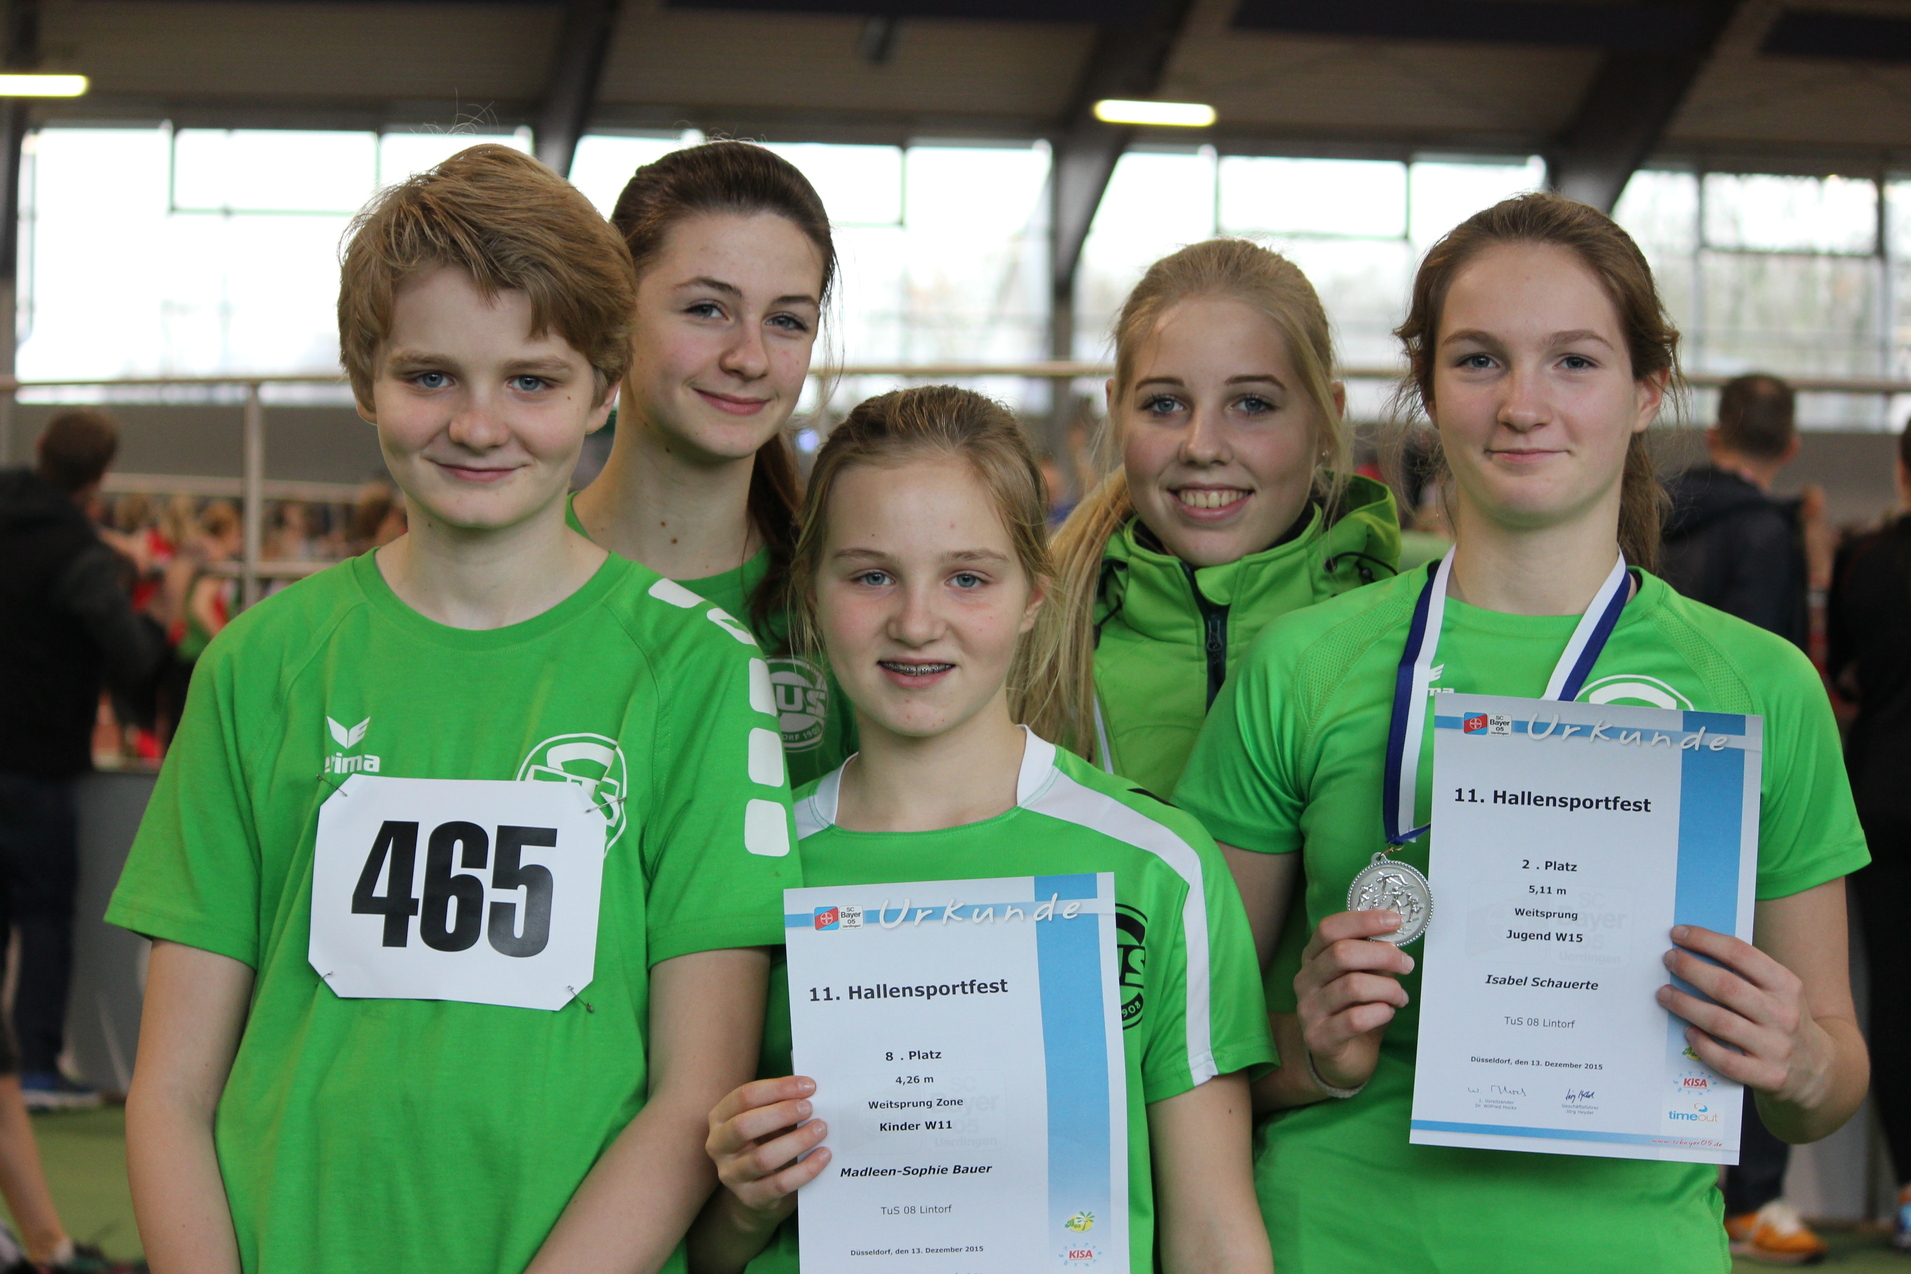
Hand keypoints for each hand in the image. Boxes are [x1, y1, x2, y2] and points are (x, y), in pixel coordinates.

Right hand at [705, 1076, 831, 1226]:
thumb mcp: (767, 1121)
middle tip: (810, 1108)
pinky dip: (805, 1169)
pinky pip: (779, 1184)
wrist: (759, 1192)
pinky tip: (823, 1156)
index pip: (744, 1097)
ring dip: (796, 1141)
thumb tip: (811, 1091)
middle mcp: (718, 1146)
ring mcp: (731, 1175)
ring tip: (820, 1129)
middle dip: (781, 1113)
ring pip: (762, 1158)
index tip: (809, 1086)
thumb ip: (781, 1104)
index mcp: (720, 1118)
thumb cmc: (766, 1142)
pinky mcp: (750, 1198)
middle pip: (744, 1126)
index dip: (778, 1088)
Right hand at [1294, 910, 1414, 1092]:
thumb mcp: (1360, 978)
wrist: (1338, 1058)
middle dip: (1383, 955)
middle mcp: (1305, 980)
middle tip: (1406, 964)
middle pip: (1342, 954)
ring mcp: (1308, 1009)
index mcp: (1312, 958)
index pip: (1329, 929)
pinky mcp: (1319, 1037)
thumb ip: (1370, 958)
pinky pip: (1354, 1019)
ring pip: (1353, 986)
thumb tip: (1394, 936)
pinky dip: (1379, 1013)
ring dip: (1387, 988)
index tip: (1395, 921)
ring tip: (1400, 997)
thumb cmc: (1352, 1010)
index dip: (1363, 921)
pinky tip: (1387, 1013)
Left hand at [1658, 925, 1832, 1108]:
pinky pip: (1725, 1060)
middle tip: (1669, 959)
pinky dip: (1701, 1044)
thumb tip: (1695, 950)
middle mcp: (1783, 1014)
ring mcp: (1775, 1047)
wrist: (1820, 1070)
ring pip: (1719, 1022)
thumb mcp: (1780, 992)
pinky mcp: (1767, 1076)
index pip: (1741, 955)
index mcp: (1787, 986)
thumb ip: (1747, 974)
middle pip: (1726, 986)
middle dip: (1690, 969)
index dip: (1706, 941)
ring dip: (1685, 1004)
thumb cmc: (1784, 1020)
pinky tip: (1688, 1031)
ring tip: (1664, 993)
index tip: (1679, 933)